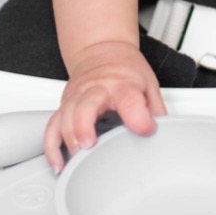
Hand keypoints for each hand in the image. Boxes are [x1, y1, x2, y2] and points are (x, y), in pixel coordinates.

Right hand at [44, 41, 165, 171]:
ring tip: (75, 163)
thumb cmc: (124, 69)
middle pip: (85, 106)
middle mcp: (95, 89)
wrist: (101, 50)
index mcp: (121, 84)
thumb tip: (164, 137)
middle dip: (84, 127)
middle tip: (89, 146)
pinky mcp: (64, 106)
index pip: (128, 98)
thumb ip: (155, 112)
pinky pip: (52, 127)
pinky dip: (51, 147)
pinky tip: (58, 164)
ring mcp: (76, 97)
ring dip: (68, 140)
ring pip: (65, 118)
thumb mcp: (148, 84)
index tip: (146, 129)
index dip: (138, 116)